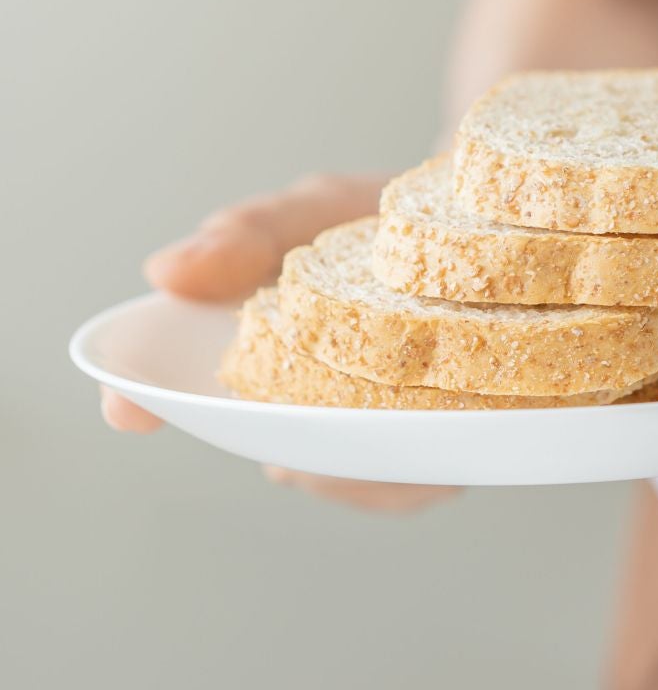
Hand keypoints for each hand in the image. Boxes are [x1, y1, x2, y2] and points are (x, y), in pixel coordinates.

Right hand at [98, 173, 459, 514]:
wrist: (498, 219)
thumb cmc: (392, 222)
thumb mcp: (321, 209)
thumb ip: (252, 236)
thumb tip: (167, 271)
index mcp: (263, 358)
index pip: (187, 392)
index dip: (148, 403)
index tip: (126, 409)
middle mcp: (315, 408)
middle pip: (283, 456)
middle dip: (291, 453)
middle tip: (301, 435)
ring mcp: (387, 437)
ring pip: (356, 481)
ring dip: (362, 468)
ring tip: (380, 428)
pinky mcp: (460, 447)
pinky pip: (429, 479)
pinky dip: (427, 465)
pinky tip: (437, 435)